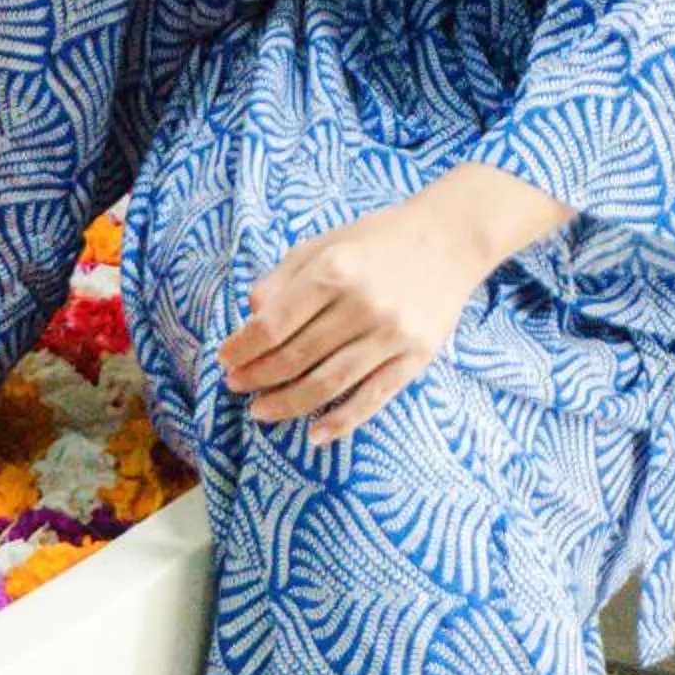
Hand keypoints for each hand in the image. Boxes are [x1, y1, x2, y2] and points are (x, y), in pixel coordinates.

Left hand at [217, 192, 497, 447]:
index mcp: (333, 270)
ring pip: (328, 384)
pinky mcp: (415, 357)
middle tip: (236, 386)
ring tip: (261, 411)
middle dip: (257, 377)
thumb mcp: (324, 243)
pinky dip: (341, 422)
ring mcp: (391, 334)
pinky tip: (315, 435)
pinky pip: (372, 398)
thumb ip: (283, 277)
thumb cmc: (377, 240)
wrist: (449, 239)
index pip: (273, 323)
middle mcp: (361, 304)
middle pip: (296, 357)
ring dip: (287, 404)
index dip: (243, 347)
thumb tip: (250, 313)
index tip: (225, 359)